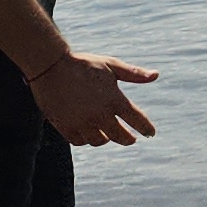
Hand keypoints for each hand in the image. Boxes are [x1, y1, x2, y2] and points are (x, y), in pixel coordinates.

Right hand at [29, 49, 161, 145]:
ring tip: (108, 135)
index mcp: (114, 100)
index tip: (151, 133)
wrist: (50, 67)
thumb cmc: (83, 64)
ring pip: (99, 141)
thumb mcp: (111, 65)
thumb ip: (134, 73)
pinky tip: (89, 135)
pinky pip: (80, 141)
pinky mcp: (65, 126)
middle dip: (128, 139)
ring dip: (106, 139)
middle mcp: (100, 115)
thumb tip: (156, 75)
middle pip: (120, 136)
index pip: (137, 120)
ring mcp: (82, 123)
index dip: (146, 128)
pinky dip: (86, 139)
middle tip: (132, 139)